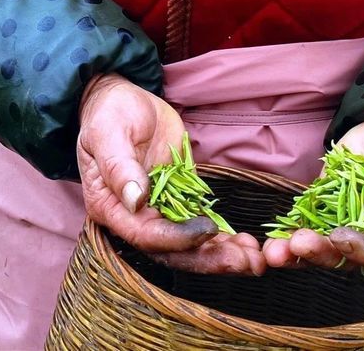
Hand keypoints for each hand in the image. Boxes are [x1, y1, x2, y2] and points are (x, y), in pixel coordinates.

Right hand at [77, 74, 264, 275]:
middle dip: (210, 259)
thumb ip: (119, 167)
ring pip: (191, 242)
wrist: (121, 100)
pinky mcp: (180, 197)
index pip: (147, 236)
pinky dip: (223, 236)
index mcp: (111, 208)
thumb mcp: (108, 133)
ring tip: (256, 260)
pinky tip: (246, 242)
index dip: (179, 237)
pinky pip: (201, 223)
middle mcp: (135, 218)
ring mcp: (159, 210)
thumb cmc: (108, 114)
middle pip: (173, 250)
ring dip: (223, 253)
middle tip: (247, 263)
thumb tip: (136, 200)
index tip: (207, 230)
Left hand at [263, 116, 363, 270]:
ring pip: (323, 247)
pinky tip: (272, 238)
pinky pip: (306, 226)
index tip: (342, 239)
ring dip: (298, 252)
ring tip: (276, 250)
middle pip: (349, 258)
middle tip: (299, 244)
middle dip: (322, 254)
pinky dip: (288, 232)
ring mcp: (349, 228)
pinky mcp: (326, 212)